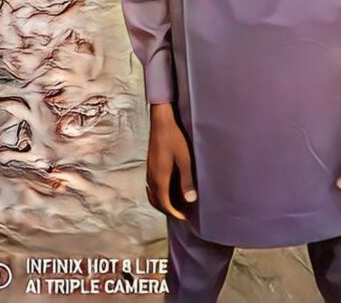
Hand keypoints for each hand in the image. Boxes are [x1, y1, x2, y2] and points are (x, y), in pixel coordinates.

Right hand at [146, 103, 196, 220]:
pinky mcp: (150, 165)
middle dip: (168, 210)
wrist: (161, 122)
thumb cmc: (175, 139)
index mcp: (160, 179)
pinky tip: (168, 189)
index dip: (175, 213)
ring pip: (152, 194)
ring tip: (175, 204)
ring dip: (162, 202)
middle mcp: (152, 178)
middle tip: (181, 213)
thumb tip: (190, 200)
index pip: (165, 204)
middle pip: (157, 201)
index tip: (185, 218)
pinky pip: (151, 186)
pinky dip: (158, 193)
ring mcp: (149, 171)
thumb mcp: (184, 160)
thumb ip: (187, 180)